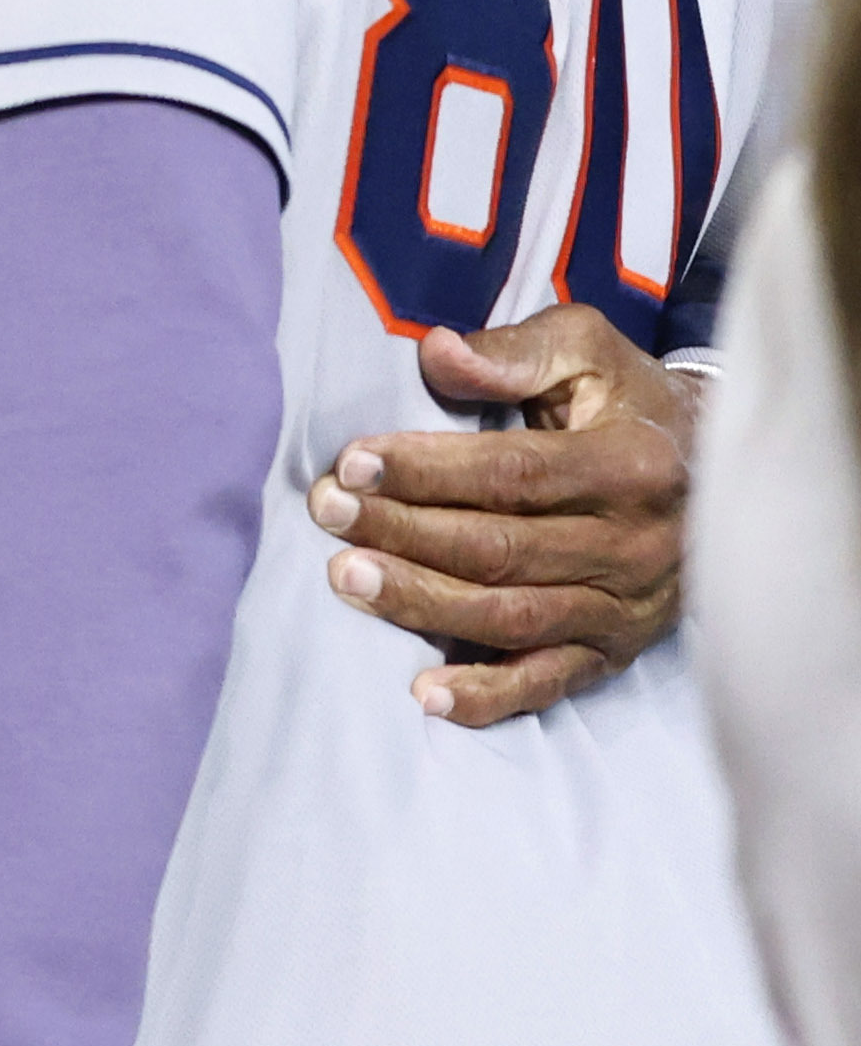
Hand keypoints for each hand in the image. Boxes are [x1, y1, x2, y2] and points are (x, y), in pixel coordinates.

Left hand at [305, 307, 691, 726]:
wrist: (717, 469)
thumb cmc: (627, 401)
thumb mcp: (587, 350)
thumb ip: (516, 351)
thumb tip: (437, 353)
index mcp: (631, 465)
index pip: (515, 474)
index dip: (429, 470)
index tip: (353, 463)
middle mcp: (635, 545)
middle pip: (502, 548)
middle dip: (404, 532)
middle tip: (328, 514)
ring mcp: (627, 608)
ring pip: (513, 615)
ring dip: (423, 603)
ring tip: (347, 578)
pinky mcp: (614, 651)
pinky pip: (549, 682)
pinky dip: (488, 695)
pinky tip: (427, 695)